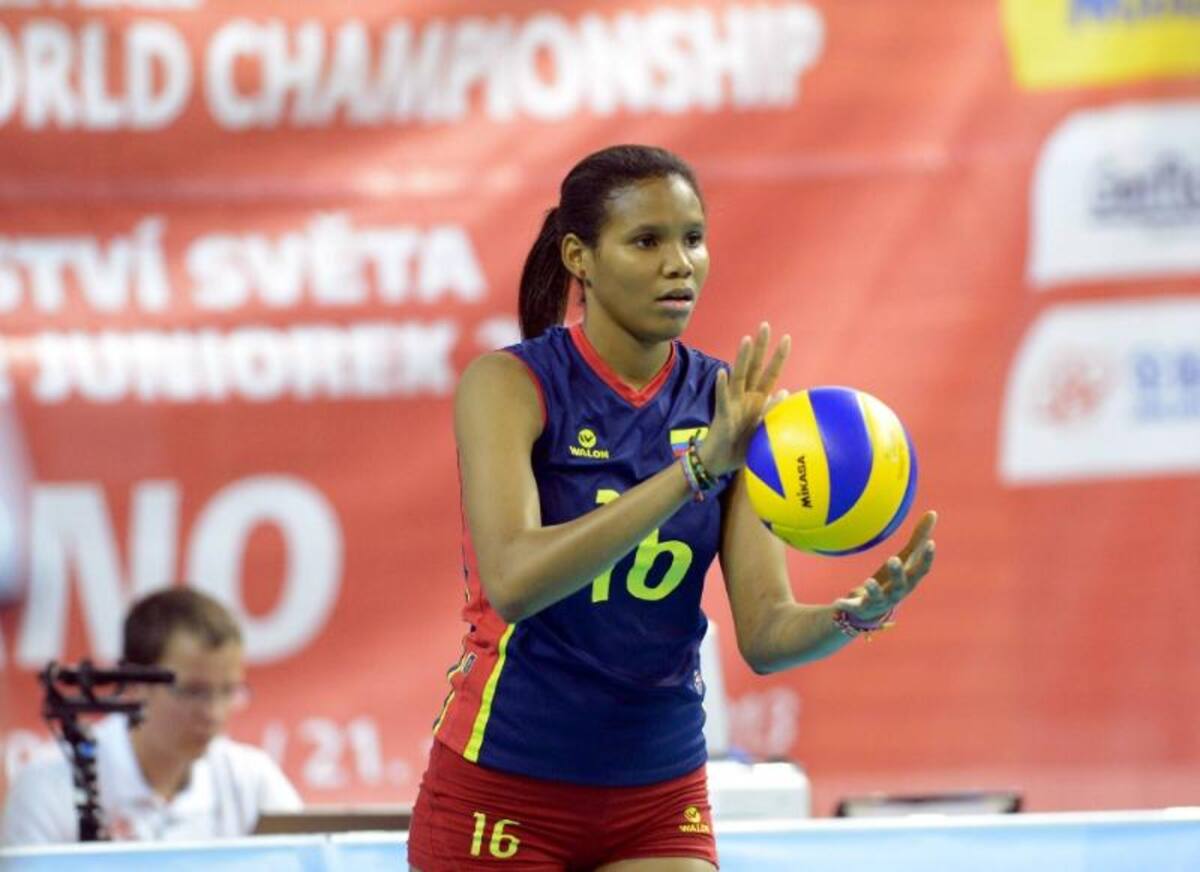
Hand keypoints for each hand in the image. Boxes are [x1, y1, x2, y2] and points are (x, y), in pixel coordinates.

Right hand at [698, 323, 790, 476]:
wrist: (718, 462)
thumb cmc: (741, 447)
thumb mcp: (763, 430)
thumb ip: (771, 411)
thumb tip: (784, 391)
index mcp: (757, 400)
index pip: (770, 374)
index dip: (778, 357)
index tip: (787, 337)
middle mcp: (745, 397)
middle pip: (754, 367)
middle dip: (760, 347)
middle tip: (765, 325)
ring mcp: (732, 403)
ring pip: (738, 377)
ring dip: (742, 358)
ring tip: (746, 340)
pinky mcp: (722, 415)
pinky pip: (722, 399)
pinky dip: (722, 386)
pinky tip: (722, 373)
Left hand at [835, 511, 937, 622]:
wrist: (872, 610)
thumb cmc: (892, 579)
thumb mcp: (905, 559)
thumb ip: (918, 538)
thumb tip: (933, 512)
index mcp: (908, 582)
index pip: (921, 571)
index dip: (927, 558)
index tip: (931, 543)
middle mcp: (896, 594)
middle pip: (900, 585)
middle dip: (897, 574)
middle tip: (893, 559)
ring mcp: (878, 602)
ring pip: (877, 597)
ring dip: (873, 590)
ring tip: (868, 581)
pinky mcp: (860, 607)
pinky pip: (852, 607)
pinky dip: (846, 604)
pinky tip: (837, 602)